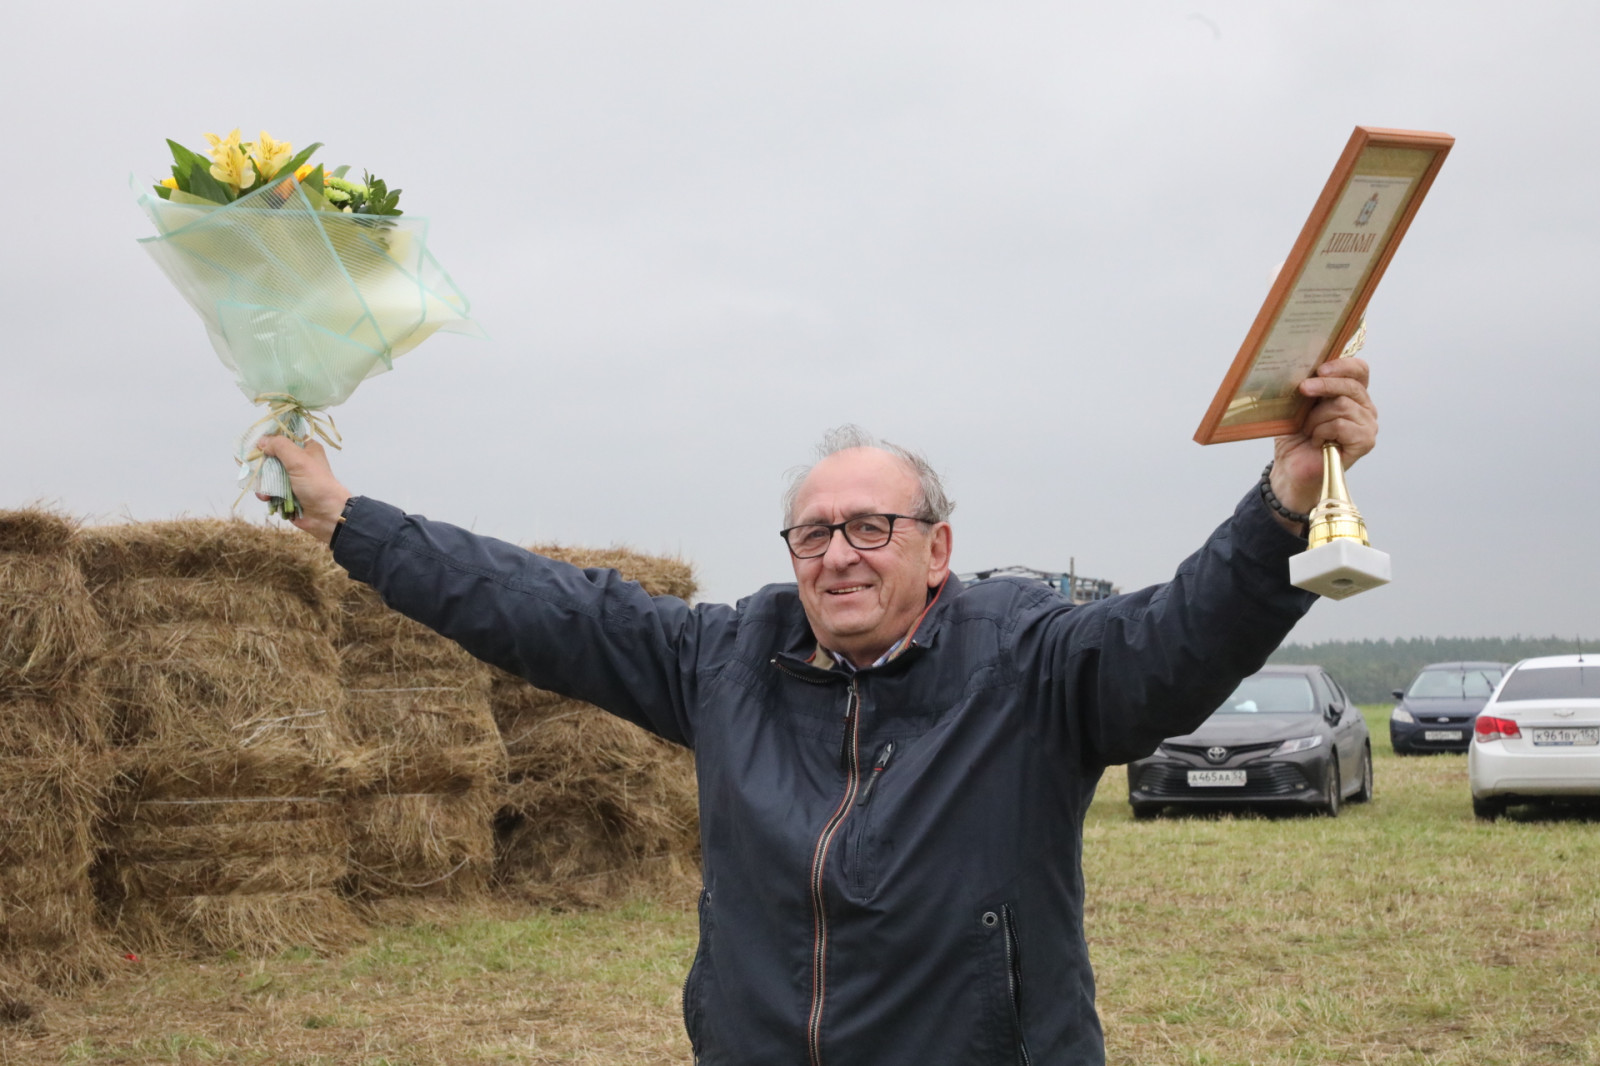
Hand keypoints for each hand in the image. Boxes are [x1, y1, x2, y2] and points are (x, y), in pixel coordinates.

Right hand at [255, 436, 351, 545]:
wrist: (326, 516)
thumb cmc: (317, 485)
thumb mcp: (299, 460)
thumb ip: (280, 446)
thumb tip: (262, 441)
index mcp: (305, 448)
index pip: (283, 437)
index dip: (268, 440)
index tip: (255, 445)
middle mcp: (298, 461)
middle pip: (271, 457)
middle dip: (262, 466)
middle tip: (255, 470)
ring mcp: (291, 478)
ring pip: (267, 474)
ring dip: (263, 483)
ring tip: (265, 492)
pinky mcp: (285, 493)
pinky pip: (269, 489)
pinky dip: (266, 494)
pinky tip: (267, 499)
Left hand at [1268, 357, 1377, 520]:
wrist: (1292, 466)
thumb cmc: (1297, 436)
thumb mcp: (1300, 405)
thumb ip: (1310, 386)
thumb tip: (1303, 367)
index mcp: (1352, 394)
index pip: (1359, 370)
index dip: (1342, 365)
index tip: (1319, 368)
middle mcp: (1365, 407)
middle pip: (1351, 385)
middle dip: (1324, 385)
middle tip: (1303, 389)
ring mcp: (1368, 425)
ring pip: (1343, 405)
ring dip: (1317, 418)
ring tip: (1309, 431)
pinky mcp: (1366, 441)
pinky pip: (1341, 424)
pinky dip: (1322, 431)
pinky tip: (1317, 442)